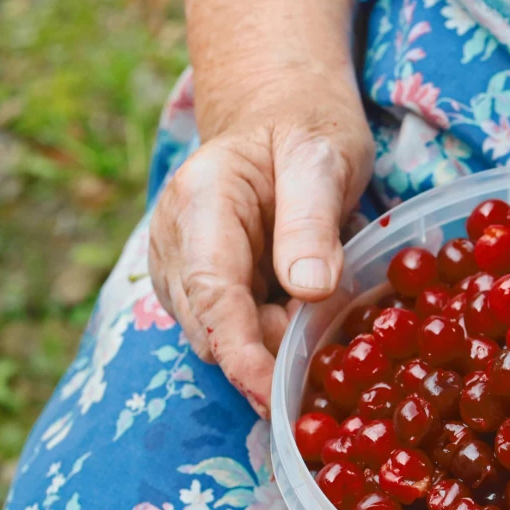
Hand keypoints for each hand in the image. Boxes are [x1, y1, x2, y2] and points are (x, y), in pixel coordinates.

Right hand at [148, 76, 373, 417]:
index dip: (243, 356)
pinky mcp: (204, 291)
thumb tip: (309, 291)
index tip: (276, 396)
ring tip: (323, 296)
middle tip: (333, 320)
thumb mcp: (322, 157)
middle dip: (275, 350)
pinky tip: (307, 306)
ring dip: (279, 342)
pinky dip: (277, 335)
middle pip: (217, 331)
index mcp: (200, 204)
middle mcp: (176, 243)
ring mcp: (182, 271)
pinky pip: (240, 333)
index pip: (213, 296)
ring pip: (227, 341)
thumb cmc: (304, 127)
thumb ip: (311, 222)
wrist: (277, 113)